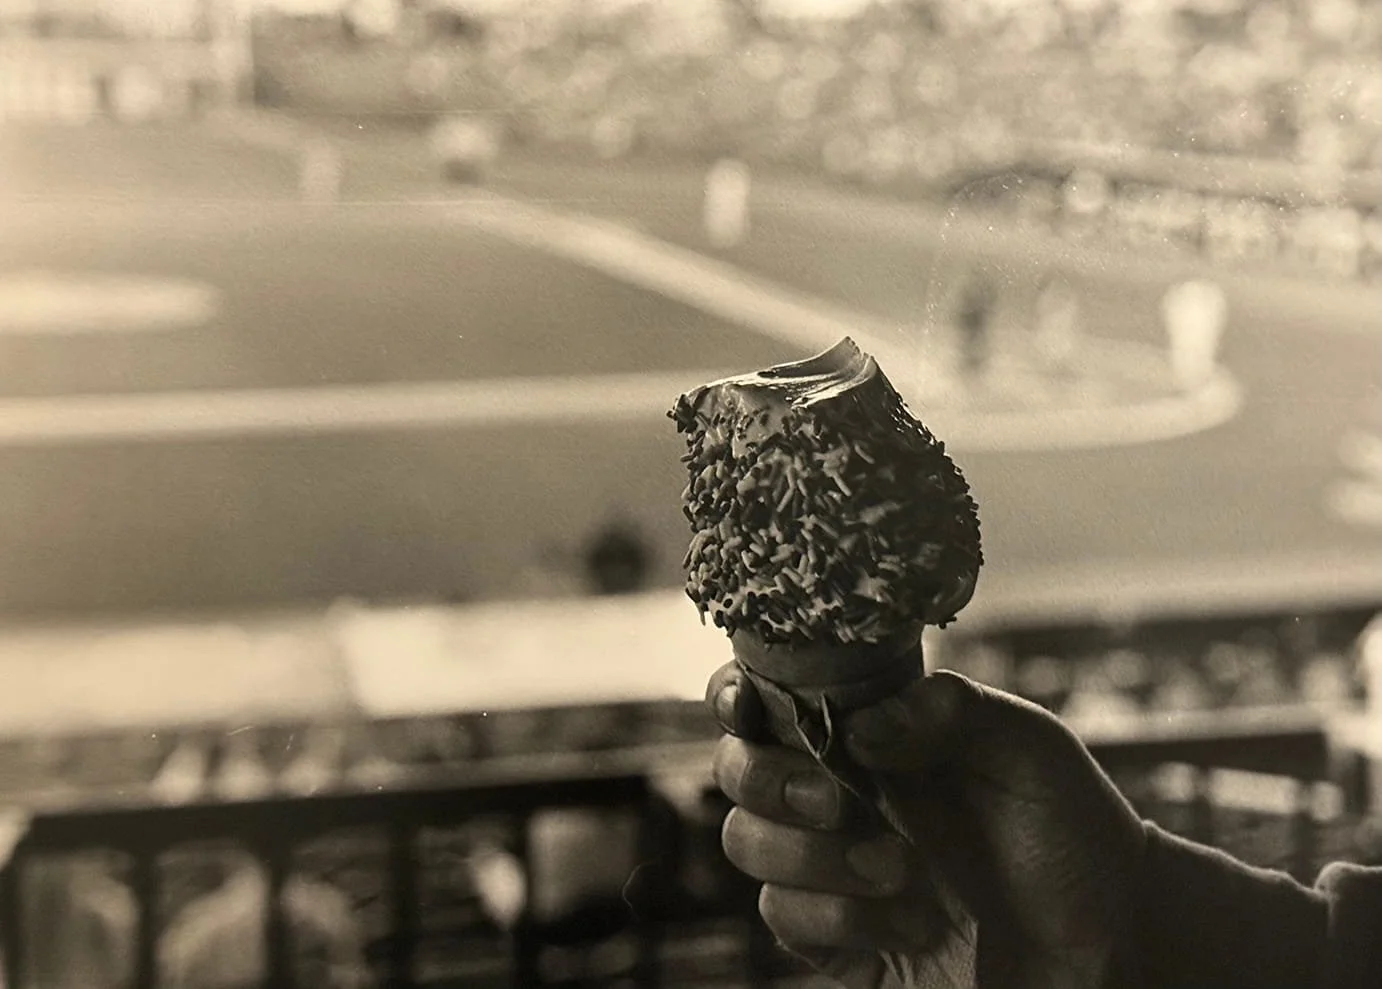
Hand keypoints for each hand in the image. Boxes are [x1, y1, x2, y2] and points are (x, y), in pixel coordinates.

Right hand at [707, 665, 1147, 988]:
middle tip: (839, 801)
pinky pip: (782, 916)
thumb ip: (950, 710)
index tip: (746, 703)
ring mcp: (834, 868)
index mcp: (874, 736)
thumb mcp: (1029, 748)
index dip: (738, 693)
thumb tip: (859, 722)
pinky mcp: (837, 940)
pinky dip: (836, 918)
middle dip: (770, 780)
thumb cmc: (1074, 833)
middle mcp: (841, 795)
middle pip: (738, 770)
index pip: (775, 699)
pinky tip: (906, 925)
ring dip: (812, 857)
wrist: (1112, 946)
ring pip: (748, 842)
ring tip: (901, 873)